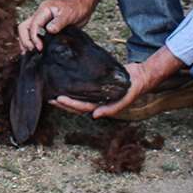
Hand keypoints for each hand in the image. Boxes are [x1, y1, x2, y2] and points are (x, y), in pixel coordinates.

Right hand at [18, 0, 91, 52]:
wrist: (83, 6)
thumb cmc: (77, 8)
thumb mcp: (69, 14)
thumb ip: (59, 22)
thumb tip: (48, 30)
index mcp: (44, 10)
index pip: (33, 25)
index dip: (34, 37)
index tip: (40, 48)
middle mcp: (40, 14)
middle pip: (24, 27)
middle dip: (25, 40)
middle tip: (32, 51)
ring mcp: (41, 20)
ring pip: (26, 30)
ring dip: (25, 41)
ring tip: (29, 54)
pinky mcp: (44, 26)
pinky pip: (33, 33)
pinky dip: (31, 41)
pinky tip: (34, 50)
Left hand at [50, 48, 184, 118]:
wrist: (142, 76)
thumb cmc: (134, 88)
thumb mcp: (125, 99)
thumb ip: (112, 109)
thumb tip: (94, 116)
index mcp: (102, 106)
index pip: (82, 107)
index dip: (69, 104)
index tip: (58, 99)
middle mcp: (98, 101)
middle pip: (76, 105)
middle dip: (63, 103)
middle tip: (49, 97)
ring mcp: (97, 93)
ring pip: (78, 97)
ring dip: (66, 96)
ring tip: (53, 90)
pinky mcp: (98, 84)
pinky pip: (84, 87)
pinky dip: (74, 87)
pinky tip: (65, 81)